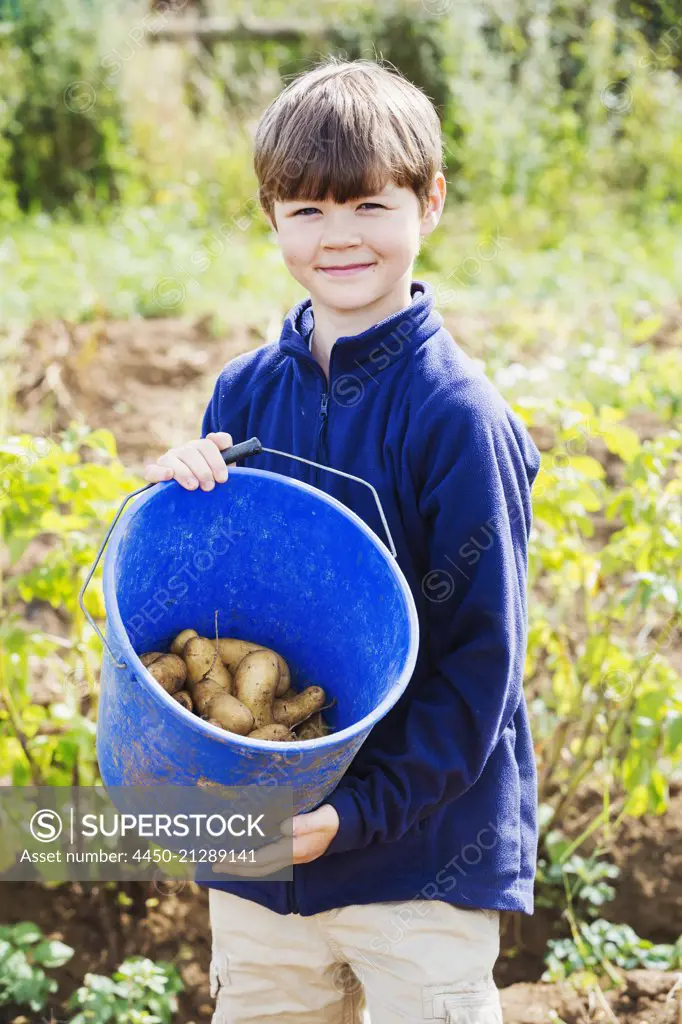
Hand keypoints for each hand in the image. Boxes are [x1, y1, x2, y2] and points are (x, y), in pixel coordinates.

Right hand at [144, 432, 232, 490]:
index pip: (207, 445)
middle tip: (209, 487)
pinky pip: (152, 470)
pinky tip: (168, 475)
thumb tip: (219, 439)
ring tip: (193, 486)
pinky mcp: (155, 473)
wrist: (198, 502)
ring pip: (172, 459)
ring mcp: (168, 461)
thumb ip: (226, 449)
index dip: (216, 461)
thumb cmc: (212, 483)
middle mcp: (183, 452)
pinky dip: (159, 472)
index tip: (222, 478)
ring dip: (184, 472)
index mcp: (199, 448)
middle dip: (202, 470)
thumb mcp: (223, 468)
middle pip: (190, 452)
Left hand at [210, 804, 339, 877]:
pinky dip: (254, 858)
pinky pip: (269, 859)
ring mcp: (294, 856)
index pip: (261, 859)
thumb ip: (306, 823)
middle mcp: (292, 856)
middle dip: (236, 867)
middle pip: (258, 868)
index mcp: (296, 850)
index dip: (240, 860)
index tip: (221, 858)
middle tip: (214, 863)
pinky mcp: (295, 850)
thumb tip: (283, 828)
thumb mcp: (325, 818)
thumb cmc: (336, 818)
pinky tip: (247, 852)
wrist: (351, 823)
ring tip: (225, 860)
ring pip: (263, 866)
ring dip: (243, 865)